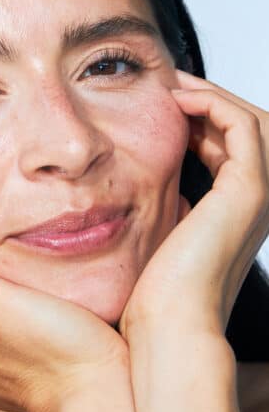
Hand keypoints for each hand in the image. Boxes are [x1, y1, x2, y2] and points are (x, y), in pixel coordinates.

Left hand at [119, 70, 268, 343]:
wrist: (171, 325)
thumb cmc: (158, 293)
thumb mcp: (164, 235)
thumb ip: (171, 207)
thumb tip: (153, 187)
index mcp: (239, 212)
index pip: (233, 148)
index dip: (203, 120)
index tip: (163, 105)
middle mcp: (258, 202)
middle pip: (253, 128)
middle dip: (213, 101)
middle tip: (171, 86)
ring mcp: (259, 196)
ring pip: (255, 121)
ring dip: (214, 96)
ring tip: (173, 87)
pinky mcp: (249, 192)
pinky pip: (242, 126)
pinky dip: (213, 104)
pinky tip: (176, 102)